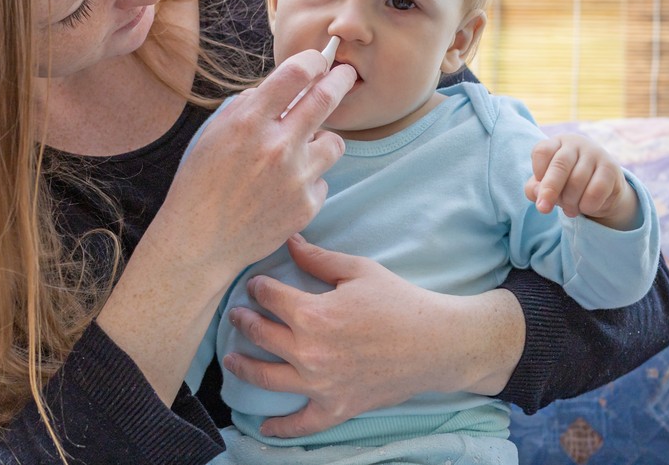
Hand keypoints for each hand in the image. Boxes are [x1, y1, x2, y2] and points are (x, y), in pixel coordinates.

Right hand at [158, 48, 356, 275]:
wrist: (199, 242)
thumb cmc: (200, 184)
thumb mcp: (214, 134)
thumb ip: (248, 107)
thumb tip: (283, 89)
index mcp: (249, 123)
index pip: (295, 74)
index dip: (313, 61)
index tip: (319, 61)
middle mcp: (277, 147)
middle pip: (325, 100)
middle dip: (340, 81)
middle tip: (346, 74)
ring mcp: (296, 178)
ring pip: (334, 143)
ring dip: (323, 139)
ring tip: (305, 148)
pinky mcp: (307, 206)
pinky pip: (322, 180)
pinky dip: (309, 180)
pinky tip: (284, 189)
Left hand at [221, 235, 522, 437]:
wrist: (436, 344)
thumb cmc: (400, 302)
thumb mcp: (358, 271)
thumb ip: (318, 258)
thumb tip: (289, 240)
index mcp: (313, 314)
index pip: (269, 297)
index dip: (258, 287)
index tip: (255, 285)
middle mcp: (309, 352)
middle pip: (261, 335)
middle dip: (244, 321)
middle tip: (237, 315)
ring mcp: (320, 385)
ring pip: (267, 378)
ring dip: (244, 367)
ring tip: (232, 359)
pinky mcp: (336, 408)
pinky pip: (301, 424)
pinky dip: (281, 428)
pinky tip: (265, 426)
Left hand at [524, 134, 638, 229]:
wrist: (604, 189)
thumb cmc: (567, 183)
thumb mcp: (547, 184)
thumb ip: (535, 189)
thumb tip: (537, 194)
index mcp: (557, 143)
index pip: (542, 151)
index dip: (538, 170)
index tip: (539, 186)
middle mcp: (576, 144)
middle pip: (560, 165)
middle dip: (550, 189)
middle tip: (543, 208)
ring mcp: (595, 154)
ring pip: (577, 181)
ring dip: (570, 202)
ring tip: (570, 209)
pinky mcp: (611, 168)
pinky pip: (595, 191)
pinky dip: (587, 205)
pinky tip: (585, 207)